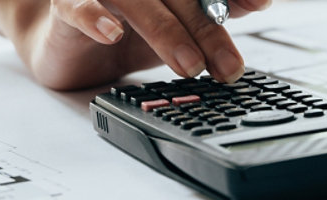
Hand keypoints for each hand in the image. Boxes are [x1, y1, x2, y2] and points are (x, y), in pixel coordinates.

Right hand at [0, 0, 270, 89]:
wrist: (66, 46)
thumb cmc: (125, 31)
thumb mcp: (178, 26)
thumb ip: (217, 11)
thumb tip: (260, 1)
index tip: (258, 6)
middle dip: (207, 31)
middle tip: (227, 67)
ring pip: (137, 2)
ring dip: (165, 32)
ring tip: (188, 65)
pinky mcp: (67, 4)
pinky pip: (77, 6)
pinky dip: (93, 17)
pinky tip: (111, 33)